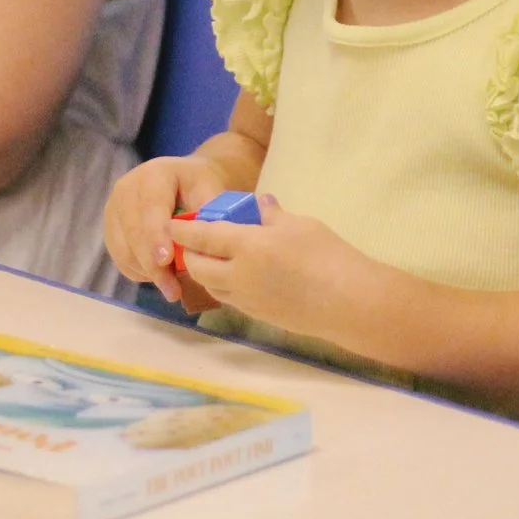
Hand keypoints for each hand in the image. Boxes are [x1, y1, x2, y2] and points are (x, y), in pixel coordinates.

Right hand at [103, 155, 234, 305]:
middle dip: (152, 264)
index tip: (166, 260)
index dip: (156, 236)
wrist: (184, 180)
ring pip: (123, 249)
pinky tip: (160, 276)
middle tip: (172, 289)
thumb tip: (201, 242)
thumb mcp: (210, 191)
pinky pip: (120, 258)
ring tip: (172, 286)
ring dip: (147, 273)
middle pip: (133, 232)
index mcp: (152, 175)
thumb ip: (206, 215)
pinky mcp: (111, 228)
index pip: (150, 207)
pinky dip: (139, 272)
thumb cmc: (199, 187)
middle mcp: (126, 189)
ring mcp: (114, 209)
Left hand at [164, 196, 376, 339]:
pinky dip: (222, 285)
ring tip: (211, 258)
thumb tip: (259, 203)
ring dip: (204, 272)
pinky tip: (235, 275)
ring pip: (210, 286)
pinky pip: (228, 297)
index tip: (170, 224)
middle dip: (190, 253)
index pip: (204, 237)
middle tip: (192, 240)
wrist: (347, 302)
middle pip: (199, 267)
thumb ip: (273, 215)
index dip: (184, 230)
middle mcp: (239, 276)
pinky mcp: (257, 315)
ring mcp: (247, 299)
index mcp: (248, 247)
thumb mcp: (301, 224)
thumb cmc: (327, 255)